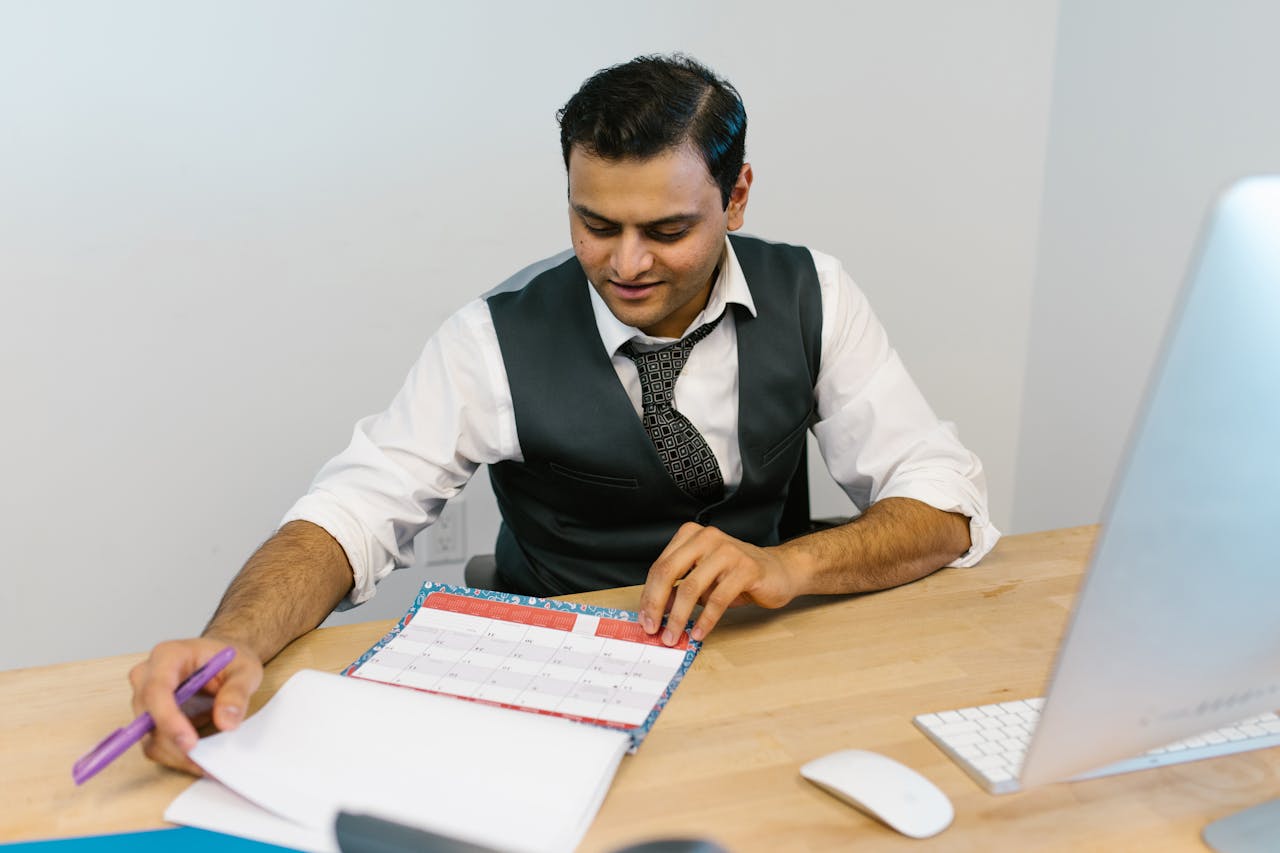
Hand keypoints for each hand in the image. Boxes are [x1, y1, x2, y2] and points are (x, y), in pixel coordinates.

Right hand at [128, 637, 262, 774]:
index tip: (189, 742)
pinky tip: (200, 761)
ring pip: (150, 738)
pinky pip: (157, 745)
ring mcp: (145, 700)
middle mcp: (147, 677)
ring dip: (176, 756)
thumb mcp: (245, 669)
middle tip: (205, 762)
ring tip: (208, 764)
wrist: (223, 659)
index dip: (169, 719)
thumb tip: (226, 722)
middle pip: (147, 719)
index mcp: (167, 656)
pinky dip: (177, 757)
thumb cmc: (230, 658)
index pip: (156, 690)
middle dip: (175, 745)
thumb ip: (237, 692)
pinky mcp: (151, 720)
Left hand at [638, 523, 801, 644]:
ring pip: (692, 587)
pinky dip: (705, 619)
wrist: (779, 571)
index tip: (644, 619)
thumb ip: (679, 589)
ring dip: (679, 617)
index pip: (660, 566)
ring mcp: (727, 551)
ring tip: (674, 635)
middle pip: (669, 572)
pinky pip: (718, 598)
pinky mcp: (746, 568)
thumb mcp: (703, 580)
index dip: (648, 595)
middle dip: (656, 604)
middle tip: (652, 629)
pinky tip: (699, 632)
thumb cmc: (737, 575)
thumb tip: (655, 612)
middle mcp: (707, 538)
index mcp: (691, 536)